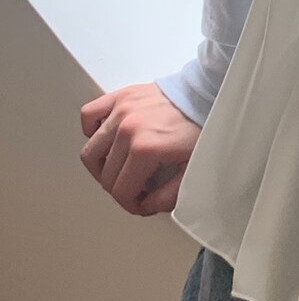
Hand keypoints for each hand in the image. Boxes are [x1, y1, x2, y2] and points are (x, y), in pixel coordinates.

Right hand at [80, 82, 202, 215]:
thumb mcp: (192, 168)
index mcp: (145, 149)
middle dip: (120, 189)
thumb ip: (169, 195)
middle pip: (106, 175)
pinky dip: (92, 130)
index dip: (130, 204)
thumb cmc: (202, 127)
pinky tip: (109, 140)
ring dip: (102, 166)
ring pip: (91, 150)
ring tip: (120, 169)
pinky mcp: (120, 96)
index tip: (141, 204)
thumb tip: (147, 205)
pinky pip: (89, 115)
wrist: (206, 95)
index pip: (121, 190)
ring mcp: (121, 111)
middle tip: (135, 189)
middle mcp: (127, 129)